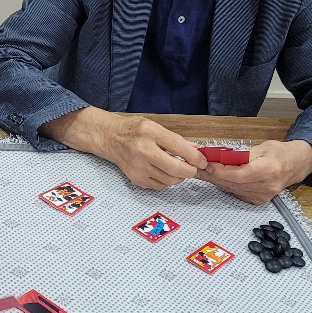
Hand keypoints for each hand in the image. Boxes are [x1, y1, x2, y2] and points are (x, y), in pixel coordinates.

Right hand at [41, 107, 205, 189]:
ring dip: (179, 177)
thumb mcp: (154, 126)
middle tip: (194, 168)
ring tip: (178, 168)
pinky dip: (167, 181)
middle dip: (191, 171)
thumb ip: (175, 139)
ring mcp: (139, 167)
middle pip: (177, 169)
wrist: (108, 138)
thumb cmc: (132, 130)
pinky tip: (164, 172)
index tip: (202, 161)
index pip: (179, 147)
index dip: (195, 157)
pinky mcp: (136, 179)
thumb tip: (195, 151)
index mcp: (149, 132)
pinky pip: (160, 186)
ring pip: (170, 180)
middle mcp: (143, 150)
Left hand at [197, 140, 311, 203]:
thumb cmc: (279, 153)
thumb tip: (219, 157)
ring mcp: (262, 196)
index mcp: (269, 170)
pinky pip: (236, 192)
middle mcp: (266, 186)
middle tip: (196, 168)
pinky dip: (225, 184)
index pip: (240, 174)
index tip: (207, 165)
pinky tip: (215, 177)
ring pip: (232, 189)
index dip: (221, 171)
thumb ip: (241, 155)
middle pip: (233, 183)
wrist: (295, 166)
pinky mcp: (258, 200)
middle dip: (213, 175)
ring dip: (215, 180)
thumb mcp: (262, 147)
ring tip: (201, 172)